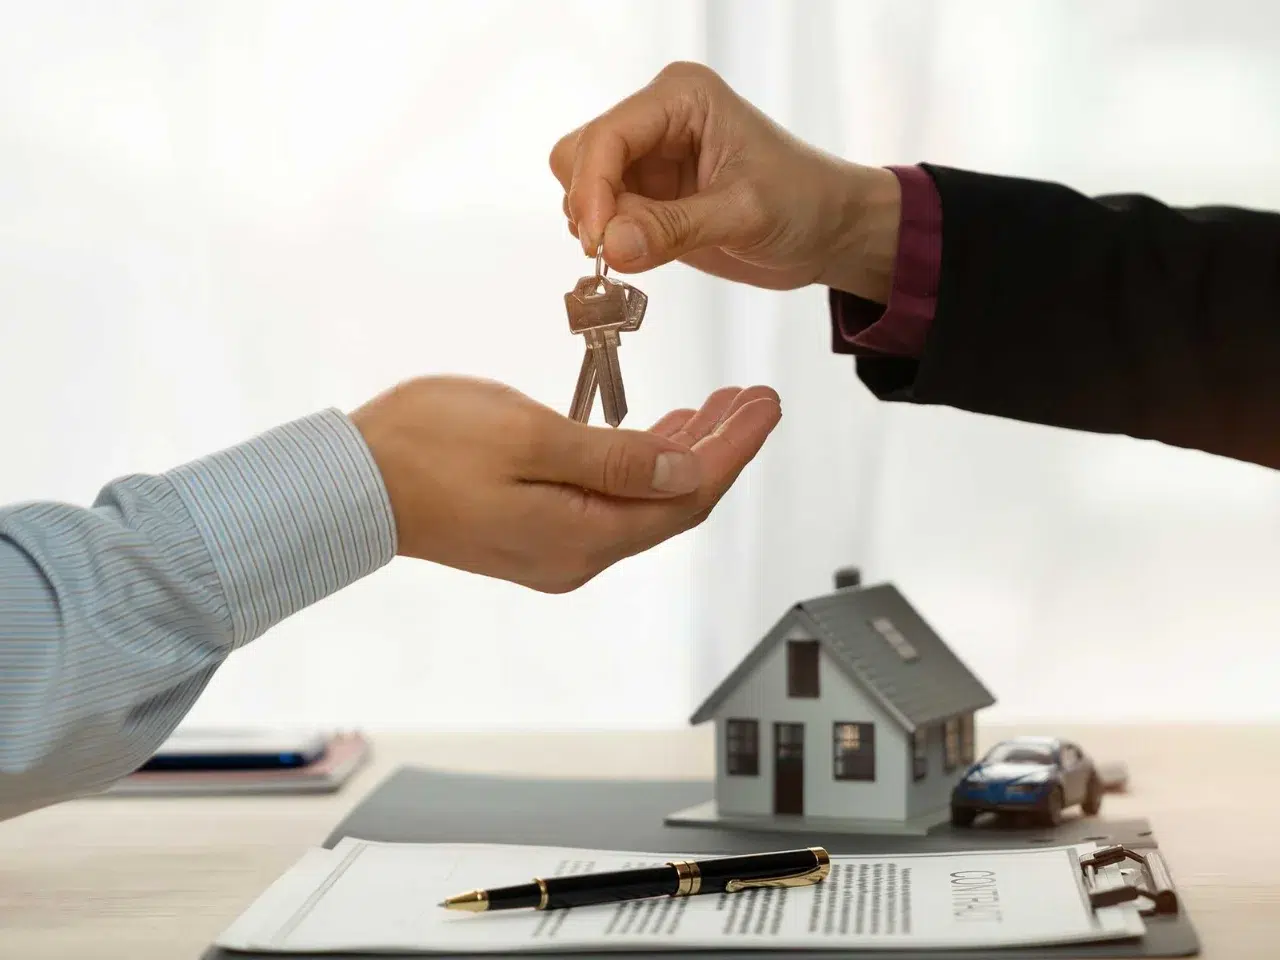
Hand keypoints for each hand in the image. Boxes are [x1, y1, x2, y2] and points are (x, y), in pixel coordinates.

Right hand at [349, 376, 779, 592]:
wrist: (348, 484)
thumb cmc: (426, 448)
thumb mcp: (529, 437)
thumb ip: (613, 457)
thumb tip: (684, 468)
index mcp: (583, 535)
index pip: (685, 494)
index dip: (733, 449)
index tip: (765, 404)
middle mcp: (578, 555)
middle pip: (672, 503)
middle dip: (719, 449)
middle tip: (753, 399)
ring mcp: (555, 548)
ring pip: (642, 502)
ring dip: (681, 454)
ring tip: (717, 409)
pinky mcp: (535, 534)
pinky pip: (609, 502)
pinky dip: (638, 464)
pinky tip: (652, 434)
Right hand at [550, 61, 901, 301]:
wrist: (827, 231)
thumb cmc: (803, 203)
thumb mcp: (743, 214)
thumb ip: (673, 228)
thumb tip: (611, 247)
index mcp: (682, 97)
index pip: (608, 135)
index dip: (592, 188)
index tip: (599, 241)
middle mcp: (656, 119)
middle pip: (580, 156)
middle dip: (590, 207)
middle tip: (614, 252)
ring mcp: (648, 158)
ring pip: (582, 187)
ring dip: (598, 226)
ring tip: (639, 252)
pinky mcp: (647, 194)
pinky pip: (602, 215)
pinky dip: (608, 240)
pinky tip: (639, 254)